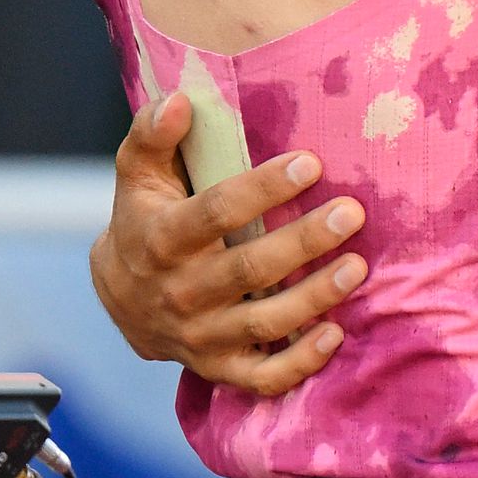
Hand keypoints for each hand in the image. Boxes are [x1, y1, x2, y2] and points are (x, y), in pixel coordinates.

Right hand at [89, 97, 364, 395]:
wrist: (119, 297)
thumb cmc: (143, 219)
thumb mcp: (136, 174)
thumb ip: (153, 134)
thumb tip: (181, 101)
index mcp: (161, 239)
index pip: (216, 212)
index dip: (263, 188)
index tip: (310, 163)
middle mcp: (180, 292)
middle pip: (248, 270)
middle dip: (303, 242)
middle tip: (351, 212)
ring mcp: (200, 335)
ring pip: (263, 323)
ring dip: (314, 298)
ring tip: (358, 267)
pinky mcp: (219, 367)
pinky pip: (262, 377)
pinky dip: (300, 364)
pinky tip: (336, 335)